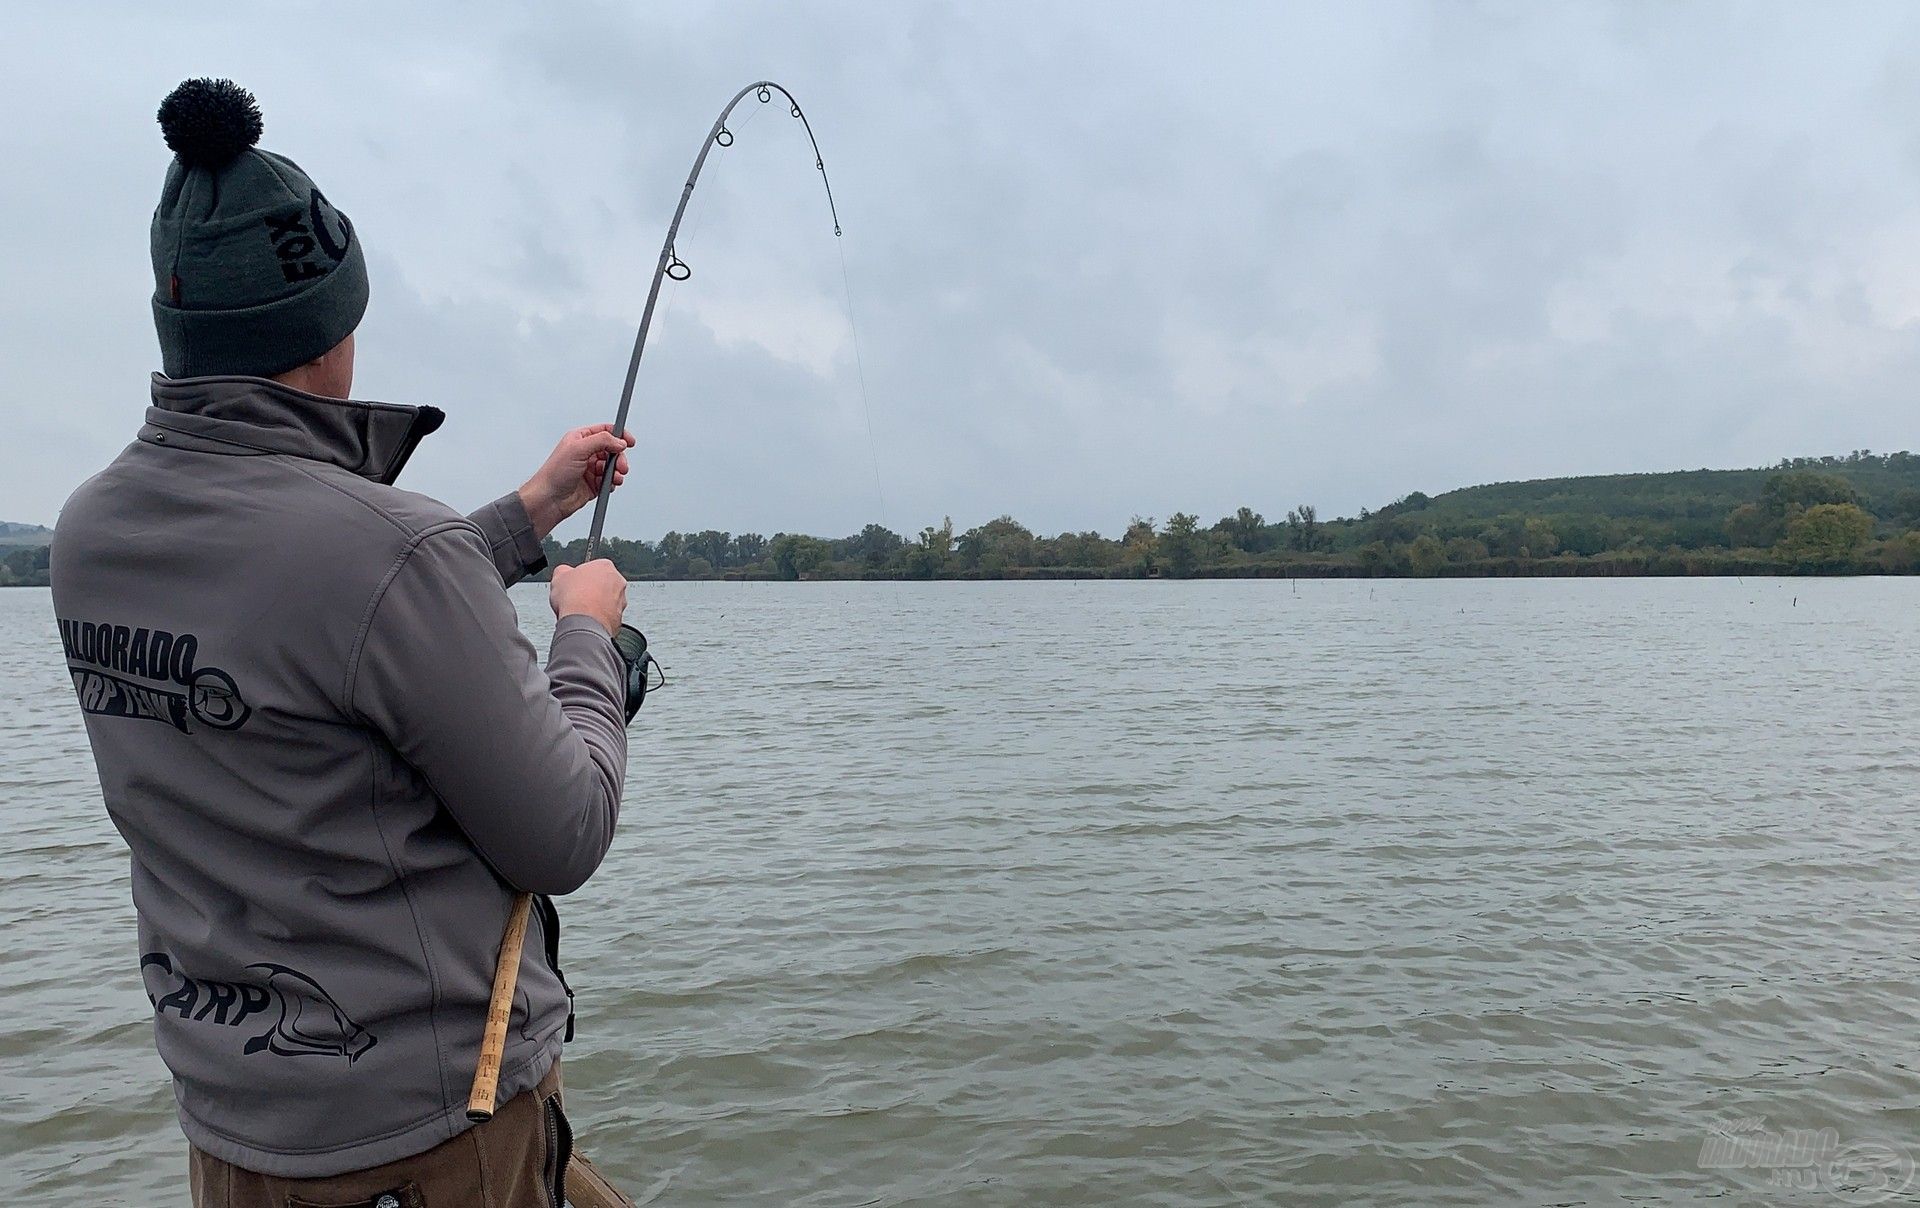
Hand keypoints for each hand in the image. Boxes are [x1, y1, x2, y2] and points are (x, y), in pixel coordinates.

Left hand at [518, 425, 635, 538]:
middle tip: (621, 466)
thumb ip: (601, 440)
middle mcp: (586, 452)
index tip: (629, 441)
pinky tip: (607, 485)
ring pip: (613, 466)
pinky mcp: (594, 483)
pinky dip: (612, 482)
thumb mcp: (577, 449)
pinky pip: (610, 480)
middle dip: (619, 458)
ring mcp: (590, 468)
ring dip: (617, 472)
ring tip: (614, 477)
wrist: (549, 499)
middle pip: (612, 450)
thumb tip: (619, 441)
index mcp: (580, 439)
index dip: (619, 435)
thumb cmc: (554, 474)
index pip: (605, 431)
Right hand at [549, 560, 627, 636]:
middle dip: (591, 590)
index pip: (592, 568)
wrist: (583, 624)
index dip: (579, 577)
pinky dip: (599, 618)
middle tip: (576, 597)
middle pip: (602, 584)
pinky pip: (608, 616)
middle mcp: (618, 582)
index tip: (572, 584)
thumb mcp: (559, 576)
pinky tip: (587, 620)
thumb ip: (563, 570)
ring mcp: (621, 601)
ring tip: (580, 611)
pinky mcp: (619, 618)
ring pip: (607, 601)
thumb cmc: (574, 598)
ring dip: (596, 605)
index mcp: (605, 566)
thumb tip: (563, 572)